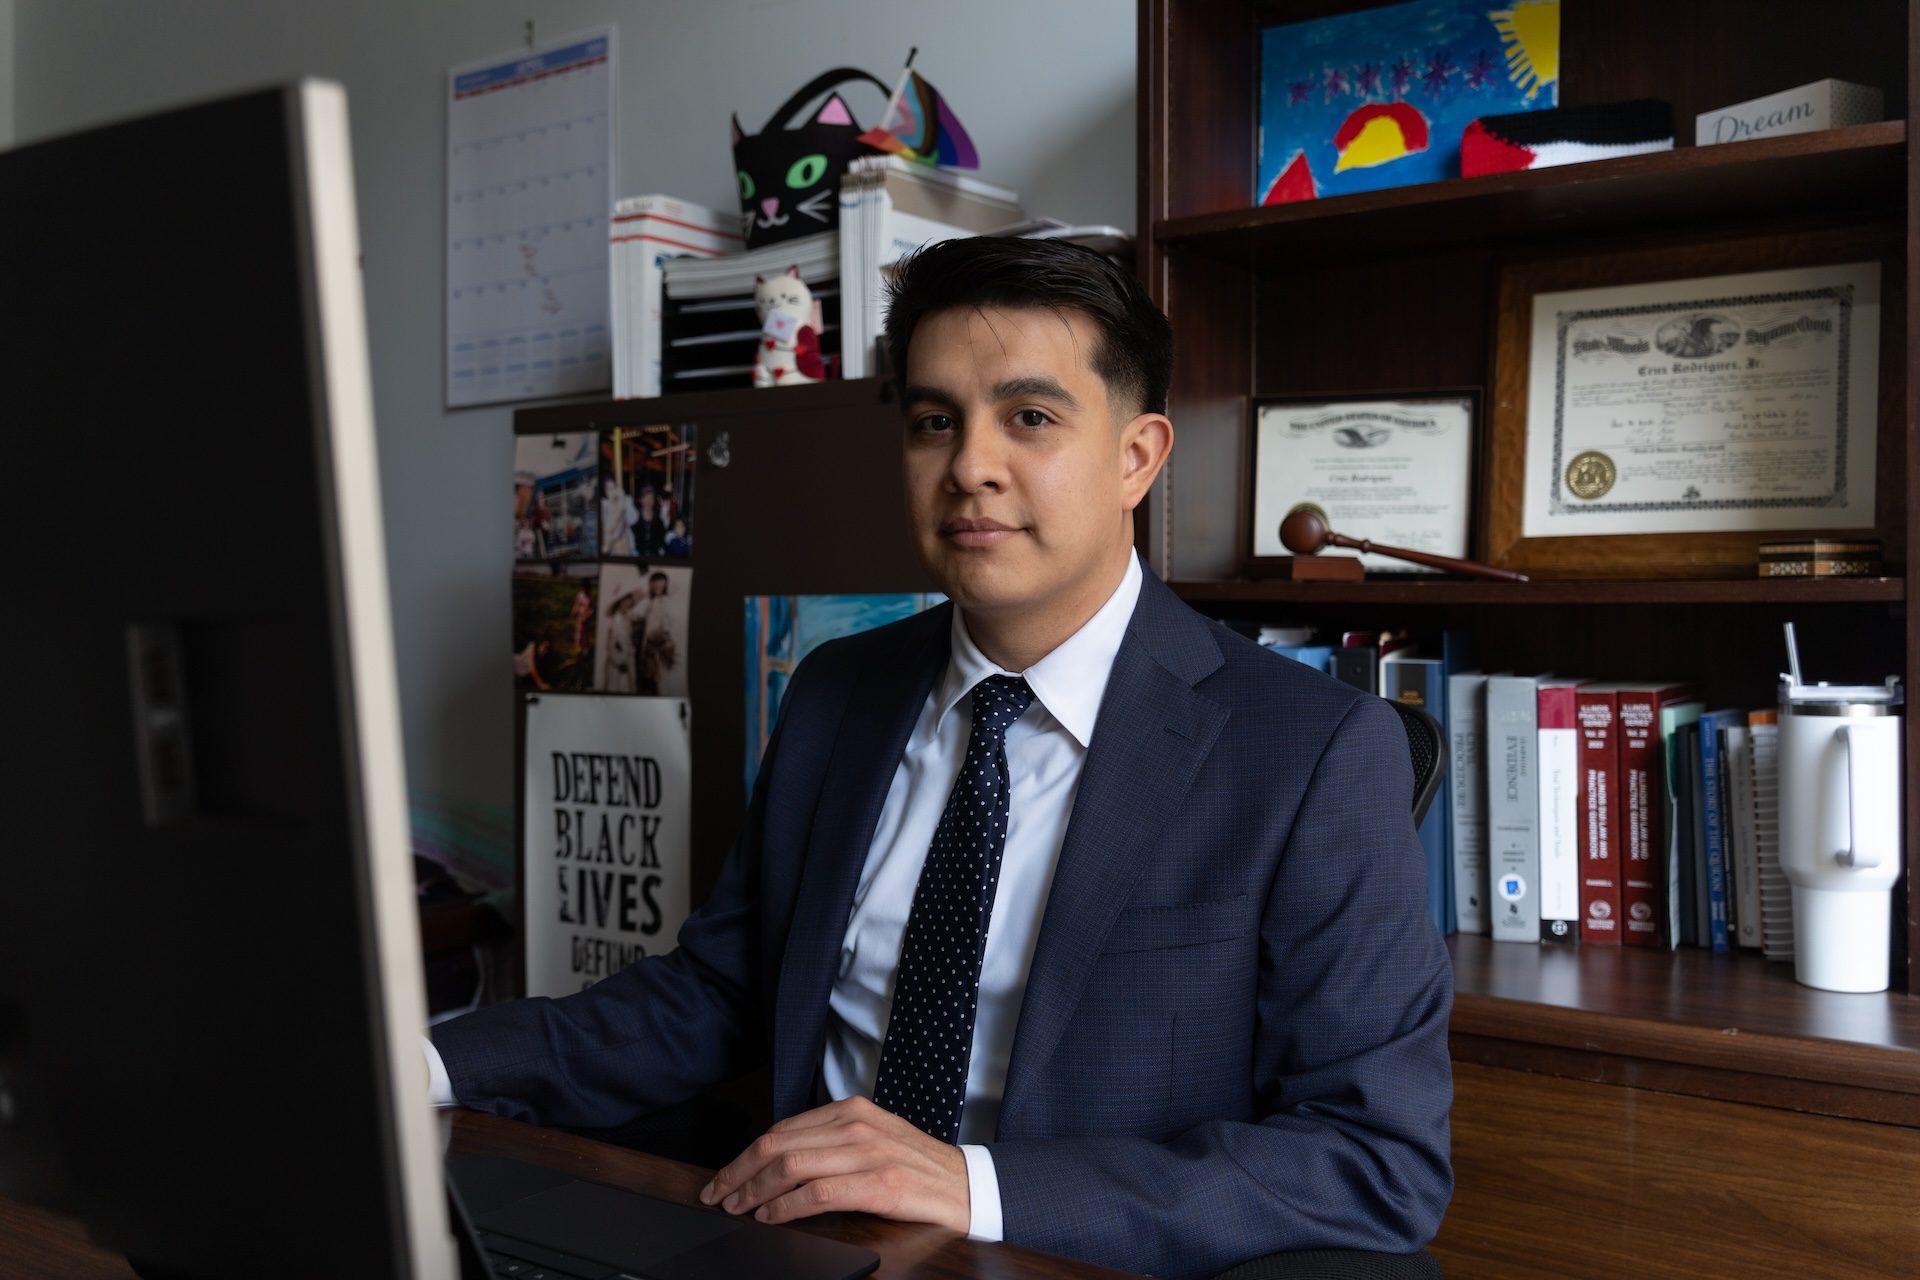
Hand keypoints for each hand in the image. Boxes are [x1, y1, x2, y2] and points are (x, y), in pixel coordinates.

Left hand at [698, 1096, 969, 1232]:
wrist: (968, 1185)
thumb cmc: (917, 1168)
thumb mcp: (873, 1140)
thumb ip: (831, 1143)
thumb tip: (778, 1163)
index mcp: (851, 1110)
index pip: (783, 1129)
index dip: (746, 1155)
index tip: (724, 1176)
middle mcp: (856, 1125)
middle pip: (778, 1144)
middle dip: (739, 1172)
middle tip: (718, 1195)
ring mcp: (868, 1152)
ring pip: (791, 1165)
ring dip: (755, 1190)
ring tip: (738, 1208)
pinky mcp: (879, 1183)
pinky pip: (817, 1192)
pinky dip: (785, 1206)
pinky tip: (770, 1217)